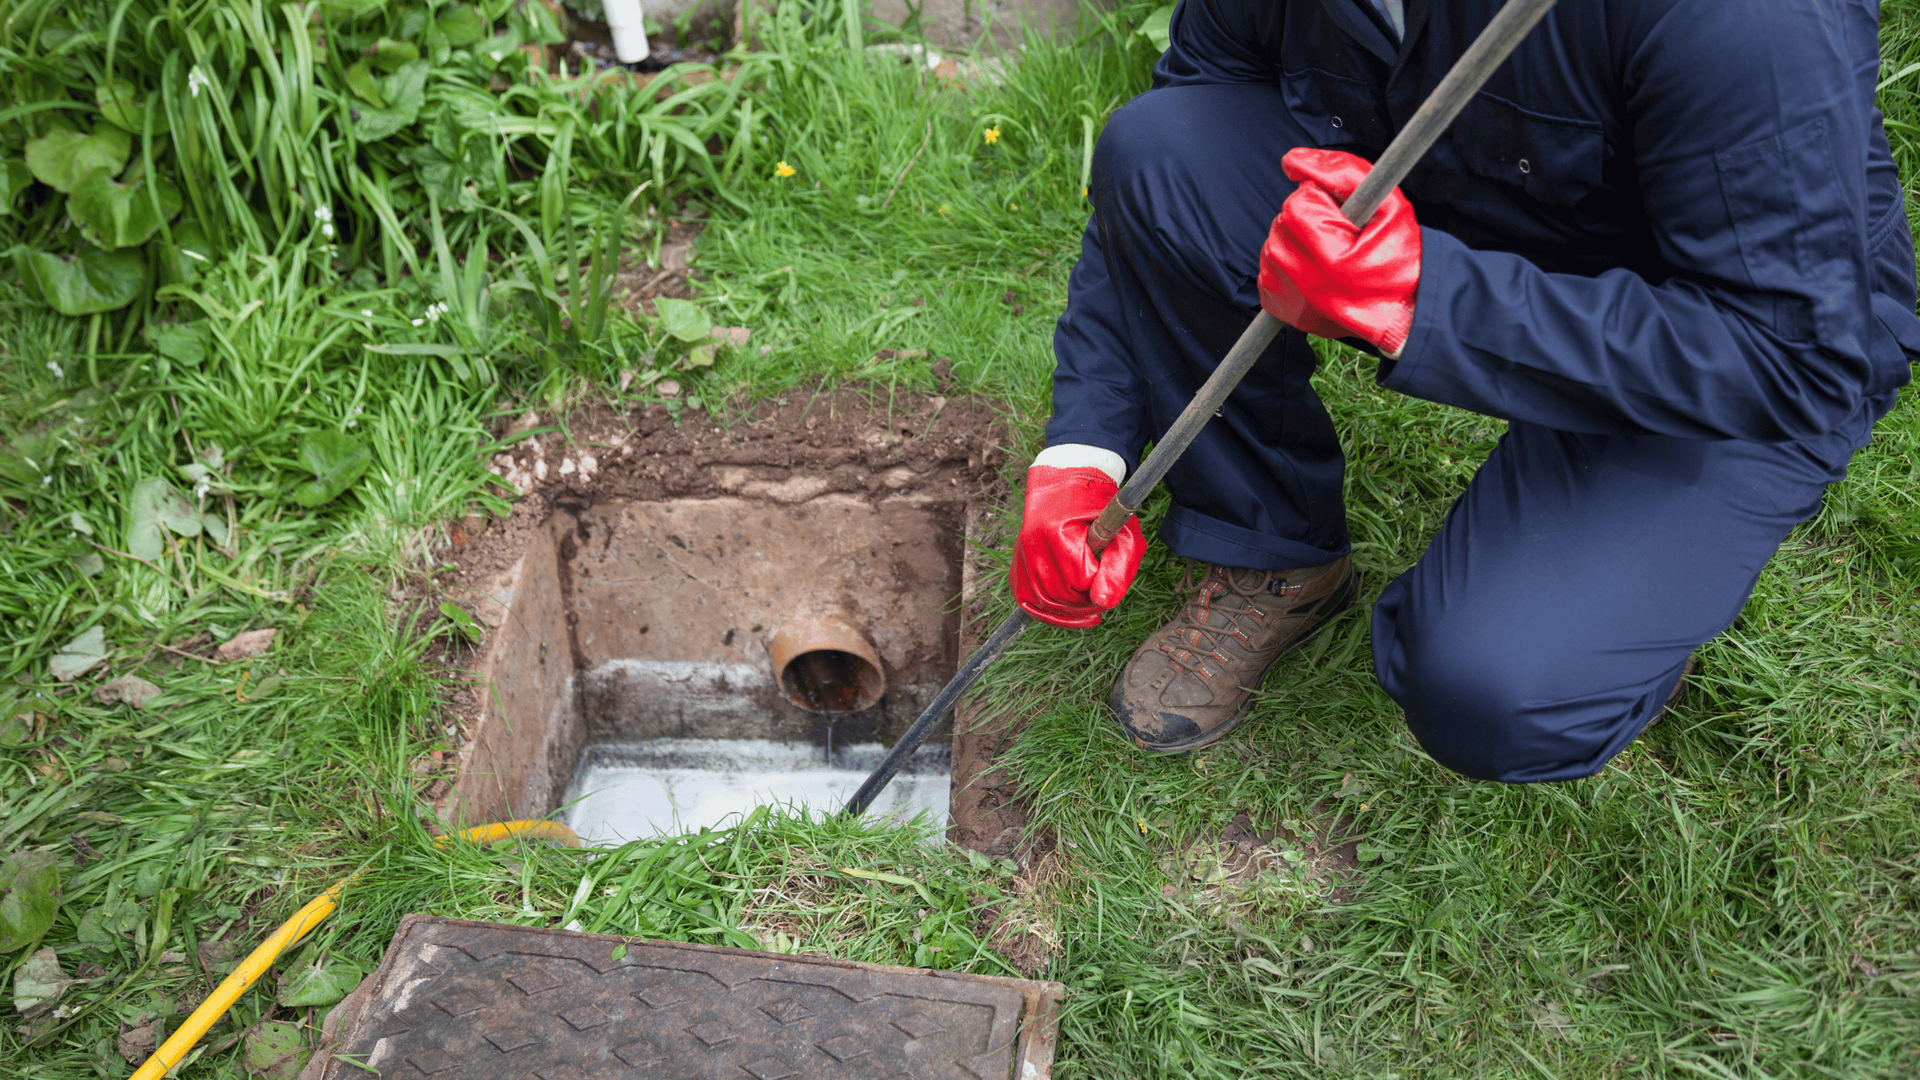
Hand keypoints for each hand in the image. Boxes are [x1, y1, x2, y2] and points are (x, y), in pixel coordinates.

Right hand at [1010, 465, 1145, 628]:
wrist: (1067, 482)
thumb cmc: (1100, 507)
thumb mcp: (1123, 532)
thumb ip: (1118, 568)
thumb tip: (1104, 603)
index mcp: (1057, 532)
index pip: (1080, 580)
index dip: (1100, 584)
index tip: (1109, 572)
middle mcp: (1032, 544)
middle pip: (1059, 596)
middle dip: (1085, 601)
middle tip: (1102, 590)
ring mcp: (1021, 555)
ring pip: (1042, 603)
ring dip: (1069, 609)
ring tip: (1088, 599)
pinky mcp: (1017, 564)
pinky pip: (1026, 600)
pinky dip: (1047, 611)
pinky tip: (1067, 609)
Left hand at [1257, 147, 1420, 357]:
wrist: (1404, 308)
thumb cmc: (1401, 256)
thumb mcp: (1388, 203)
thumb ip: (1341, 171)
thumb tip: (1292, 160)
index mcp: (1329, 258)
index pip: (1299, 203)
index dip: (1324, 202)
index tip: (1347, 219)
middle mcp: (1303, 282)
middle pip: (1283, 222)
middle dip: (1309, 220)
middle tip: (1342, 238)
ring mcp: (1288, 297)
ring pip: (1274, 242)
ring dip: (1298, 240)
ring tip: (1331, 255)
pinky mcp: (1279, 307)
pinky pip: (1268, 266)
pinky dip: (1288, 261)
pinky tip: (1315, 269)